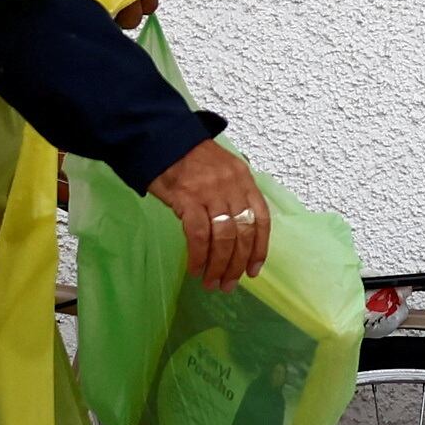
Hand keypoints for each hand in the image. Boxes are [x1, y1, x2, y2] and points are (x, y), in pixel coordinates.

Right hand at [147, 140, 272, 290]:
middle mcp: (232, 186)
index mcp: (244, 179)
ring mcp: (211, 192)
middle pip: (243, 233)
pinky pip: (198, 234)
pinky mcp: (188, 198)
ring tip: (211, 282)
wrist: (163, 139)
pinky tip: (195, 268)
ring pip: (223, 238)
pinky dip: (198, 256)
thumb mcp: (223, 170)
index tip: (253, 271)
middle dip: (236, 264)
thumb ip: (234, 195)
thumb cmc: (190, 158)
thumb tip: (239, 232)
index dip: (259, 248)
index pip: (261, 219)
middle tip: (228, 285)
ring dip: (218, 265)